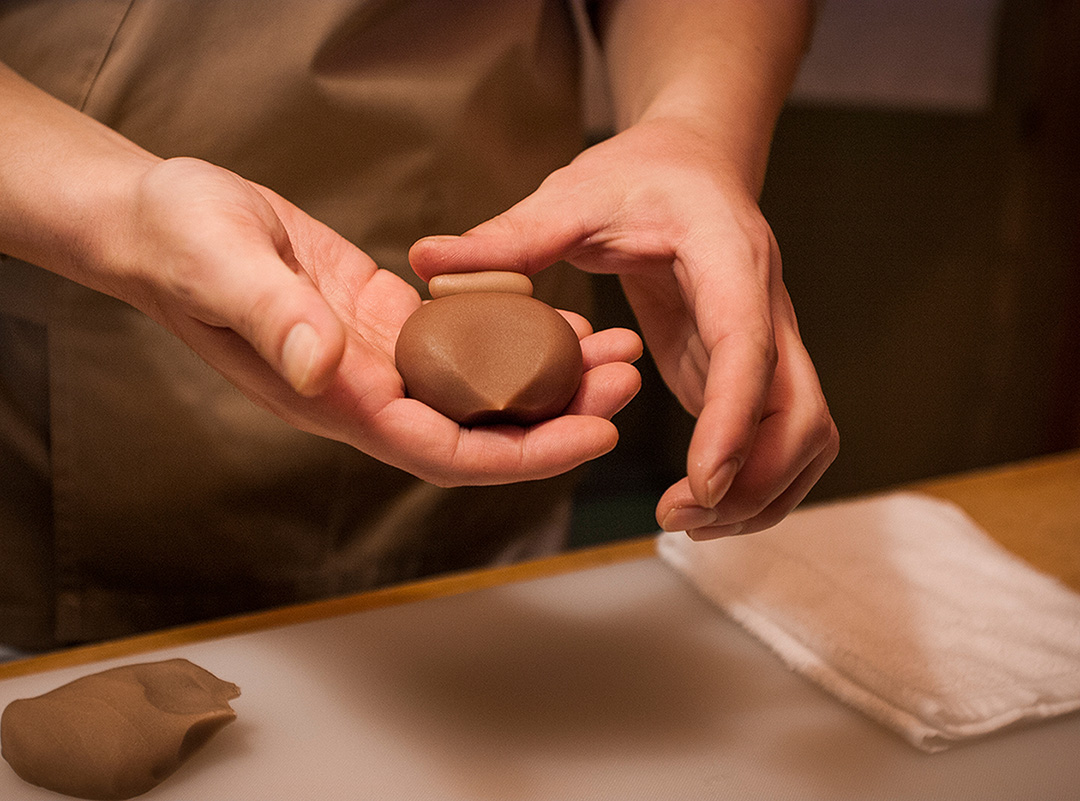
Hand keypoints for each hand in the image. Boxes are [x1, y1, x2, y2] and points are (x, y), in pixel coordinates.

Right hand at [100, 157, 642, 485]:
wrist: (160, 218)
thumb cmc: (178, 243)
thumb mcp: (221, 266)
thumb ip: (272, 317)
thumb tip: (323, 368)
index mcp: (331, 399)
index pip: (441, 449)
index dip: (520, 453)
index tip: (592, 436)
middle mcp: (362, 391)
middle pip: (476, 427)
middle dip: (555, 416)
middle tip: (624, 381)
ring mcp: (374, 358)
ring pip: (476, 387)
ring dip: (544, 377)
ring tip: (611, 350)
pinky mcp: (380, 319)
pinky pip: (457, 339)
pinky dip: (508, 334)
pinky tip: (556, 315)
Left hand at [409, 118, 837, 531]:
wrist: (694, 163)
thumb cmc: (639, 176)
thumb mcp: (574, 194)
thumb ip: (512, 234)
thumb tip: (428, 260)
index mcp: (729, 261)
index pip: (750, 349)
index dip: (732, 421)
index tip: (702, 483)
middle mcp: (766, 308)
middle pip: (802, 416)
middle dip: (754, 481)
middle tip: (678, 516)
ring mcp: (768, 344)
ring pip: (805, 438)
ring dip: (759, 493)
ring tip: (682, 522)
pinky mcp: (744, 370)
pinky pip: (770, 439)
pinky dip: (745, 482)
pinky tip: (690, 506)